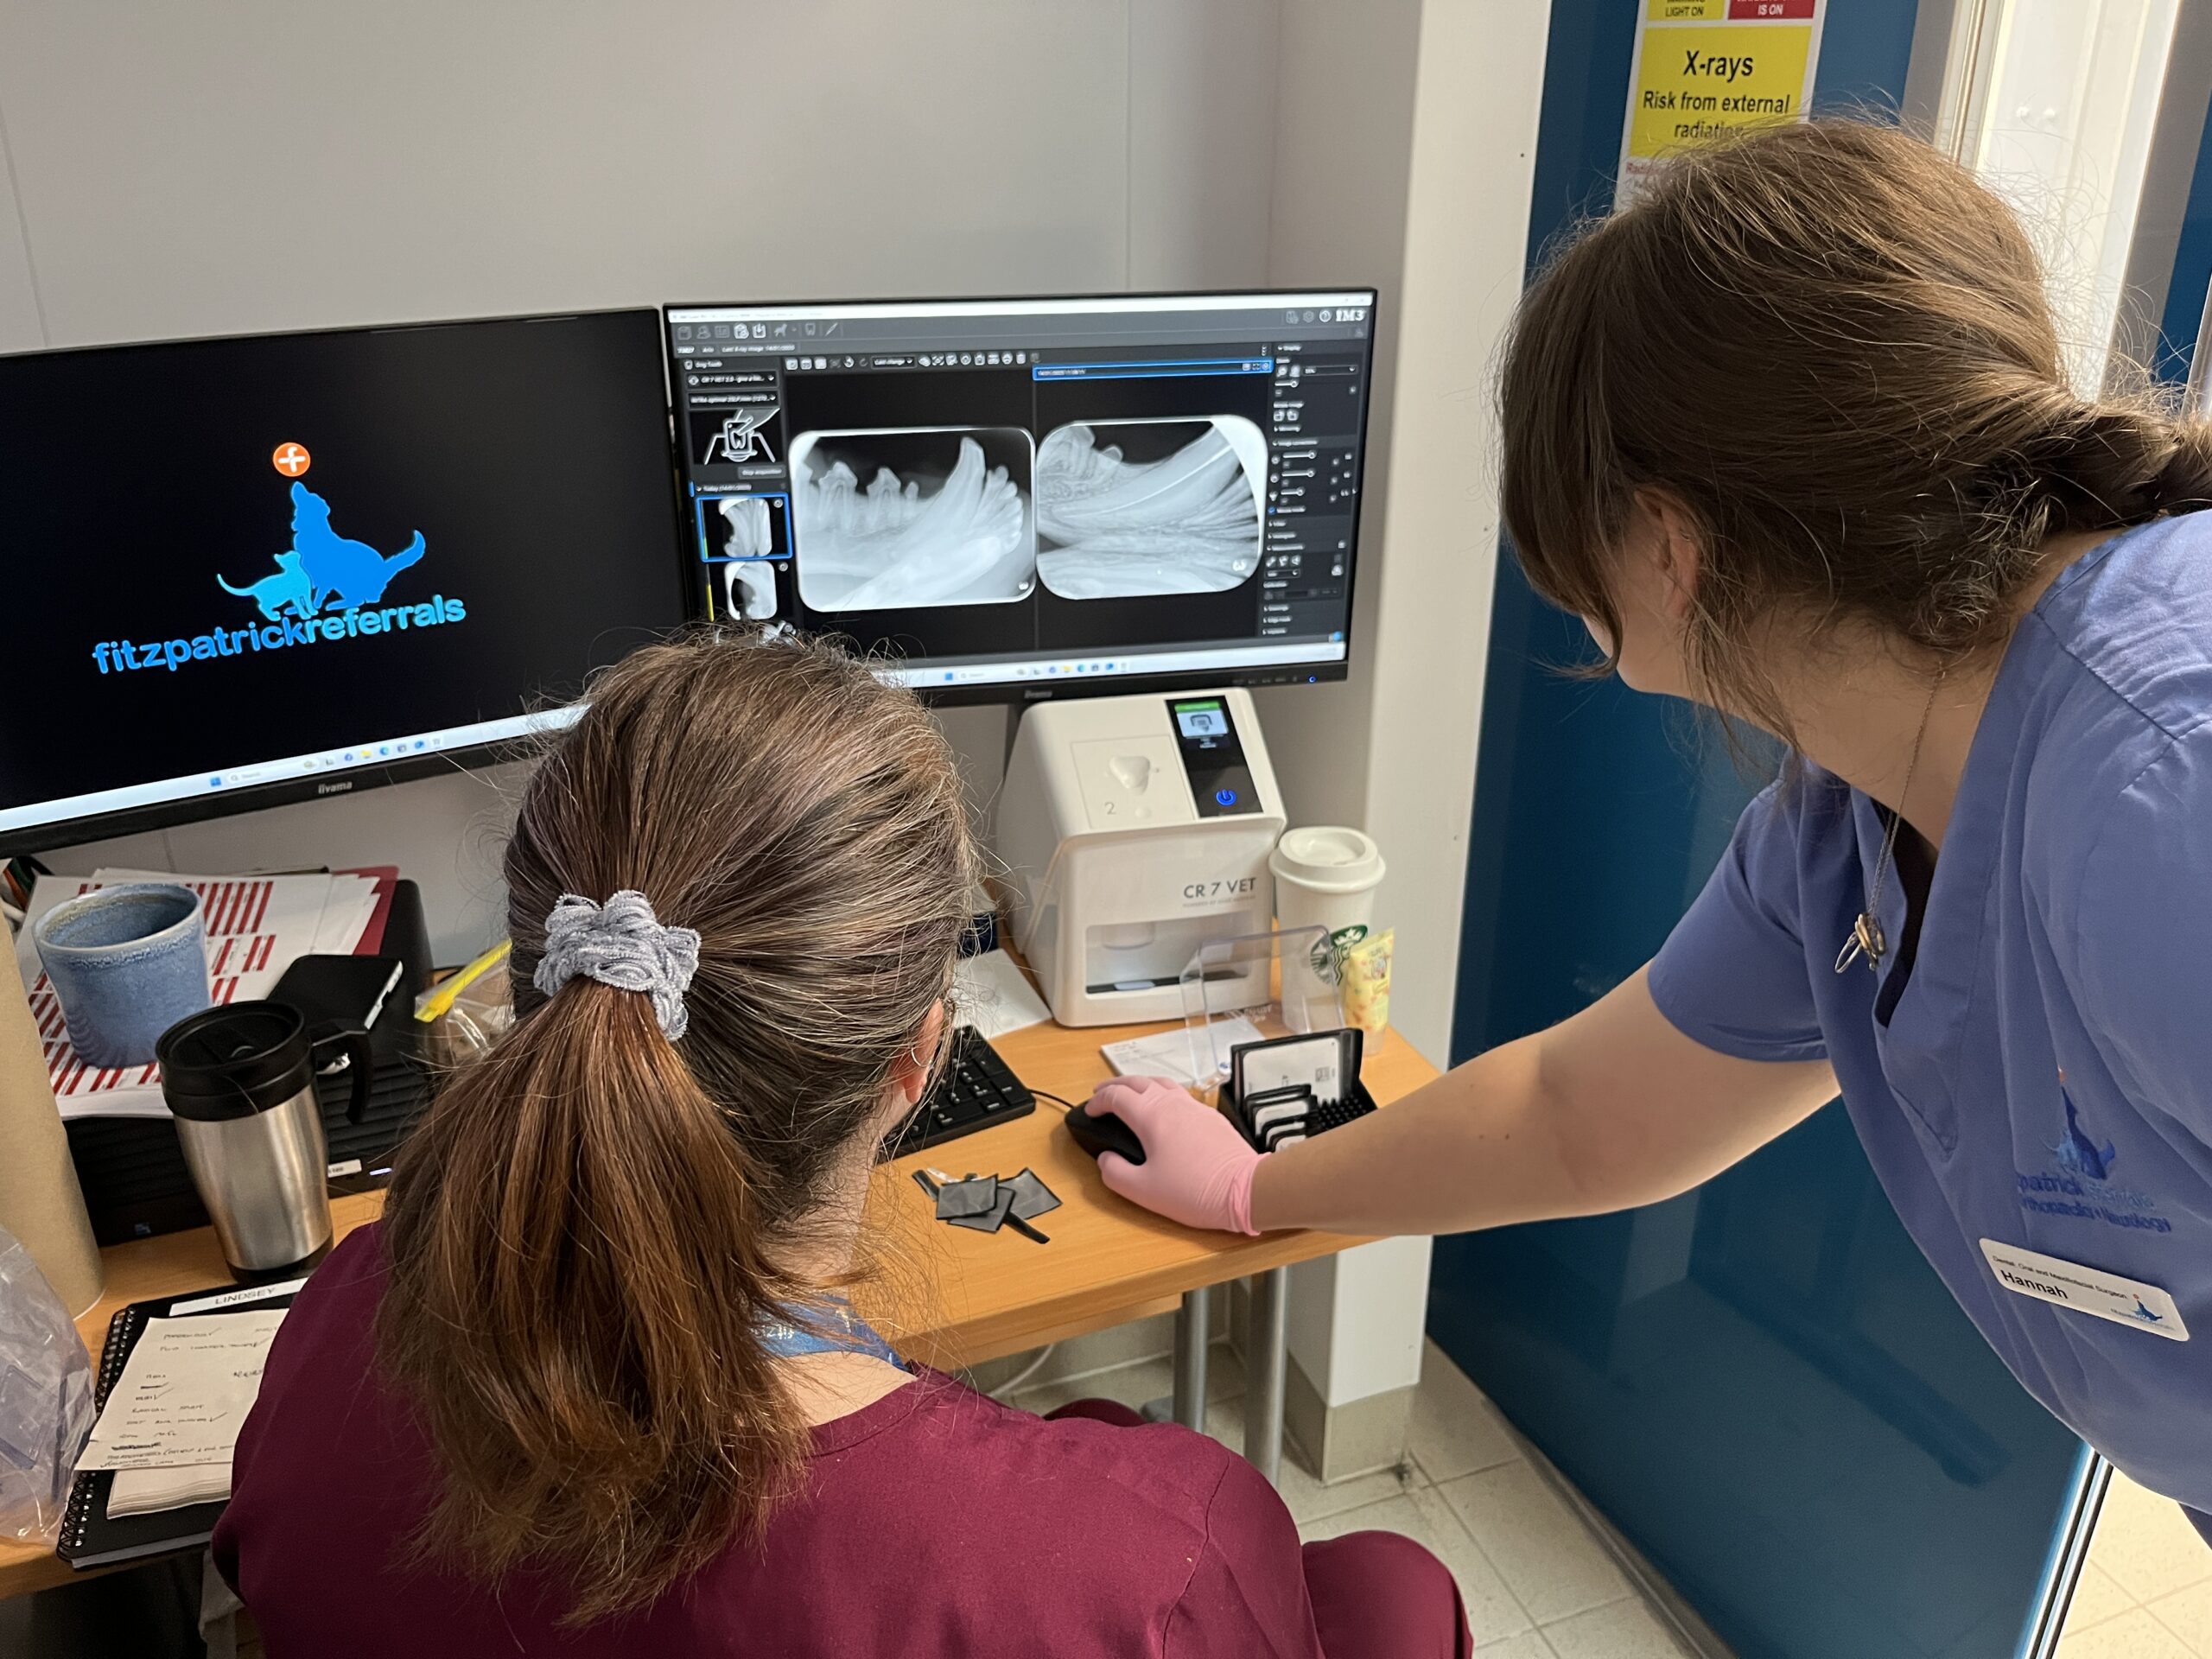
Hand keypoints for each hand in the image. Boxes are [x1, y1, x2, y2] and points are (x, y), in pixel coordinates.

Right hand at [1087, 1076, 1262, 1234]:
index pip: (1116, 1096)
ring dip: (1140, 1084)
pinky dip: (1163, 1092)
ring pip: (1161, 1082)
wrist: (1243, 1189)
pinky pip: (1180, 1093)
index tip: (1090, 1110)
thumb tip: (1105, 1159)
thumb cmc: (1195, 1190)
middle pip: (1137, 1081)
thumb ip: (1114, 1173)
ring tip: (1131, 1093)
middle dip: (1115, 1085)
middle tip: (1101, 1093)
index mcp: (1151, 1116)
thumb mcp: (1142, 1190)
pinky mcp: (1211, 1116)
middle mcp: (1172, 1103)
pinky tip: (1165, 1107)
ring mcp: (1194, 1107)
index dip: (1098, 1101)